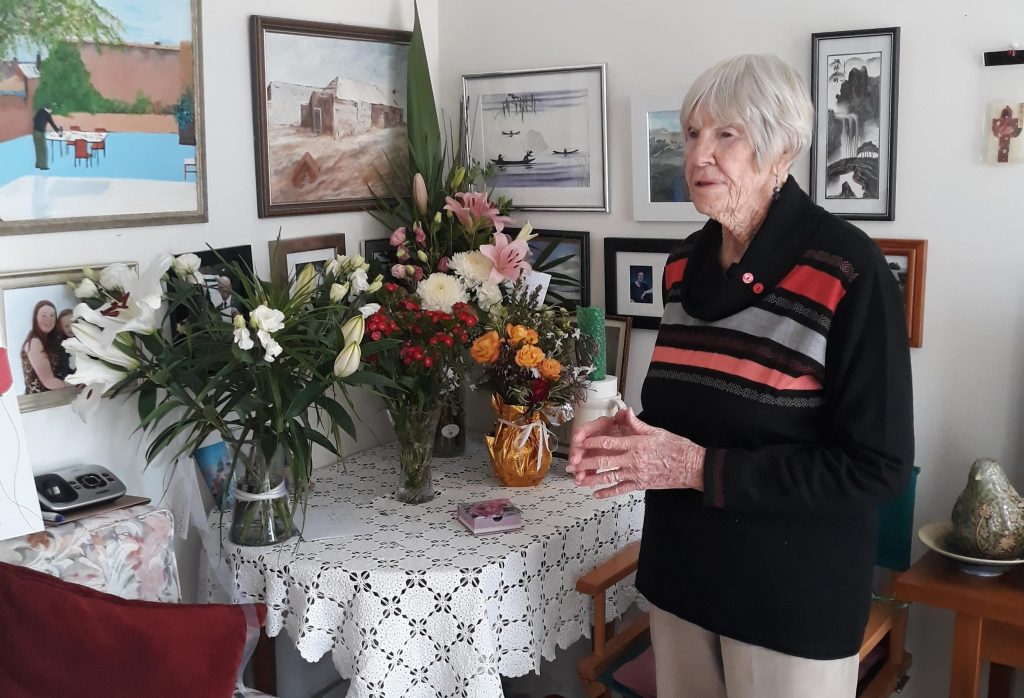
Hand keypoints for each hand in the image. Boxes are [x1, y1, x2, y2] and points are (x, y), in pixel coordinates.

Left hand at [566, 408, 705, 497]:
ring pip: (609, 477)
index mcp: (636, 444)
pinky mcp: (641, 485)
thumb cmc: (677, 447)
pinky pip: (621, 489)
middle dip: (586, 462)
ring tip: (578, 481)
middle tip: (572, 464)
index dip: (592, 442)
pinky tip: (597, 494)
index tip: (580, 443)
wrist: (692, 466)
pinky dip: (607, 493)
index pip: (609, 442)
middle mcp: (633, 459)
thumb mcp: (657, 431)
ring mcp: (636, 474)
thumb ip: (638, 424)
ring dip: (592, 479)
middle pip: (604, 461)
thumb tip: (626, 411)